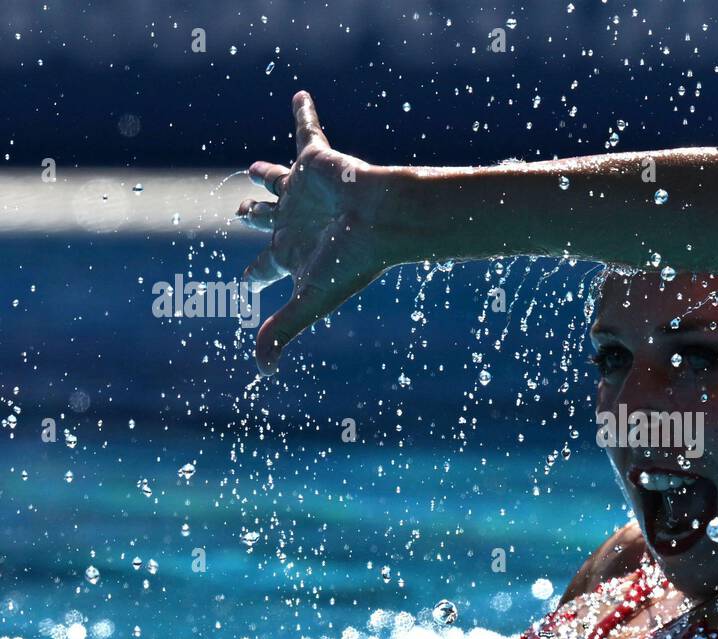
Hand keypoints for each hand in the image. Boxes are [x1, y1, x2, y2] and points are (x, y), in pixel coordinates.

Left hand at [239, 91, 392, 373]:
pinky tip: (299, 95)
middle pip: (267, 219)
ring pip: (278, 181)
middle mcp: (297, 221)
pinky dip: (303, 114)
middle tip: (240, 214)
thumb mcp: (311, 299)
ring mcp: (306, 192)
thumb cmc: (353, 261)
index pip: (265, 267)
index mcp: (293, 254)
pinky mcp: (318, 162)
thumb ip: (283, 331)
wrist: (385, 220)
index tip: (244, 282)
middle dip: (254, 217)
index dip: (253, 275)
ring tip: (254, 169)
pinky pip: (306, 132)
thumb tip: (262, 372)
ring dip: (268, 176)